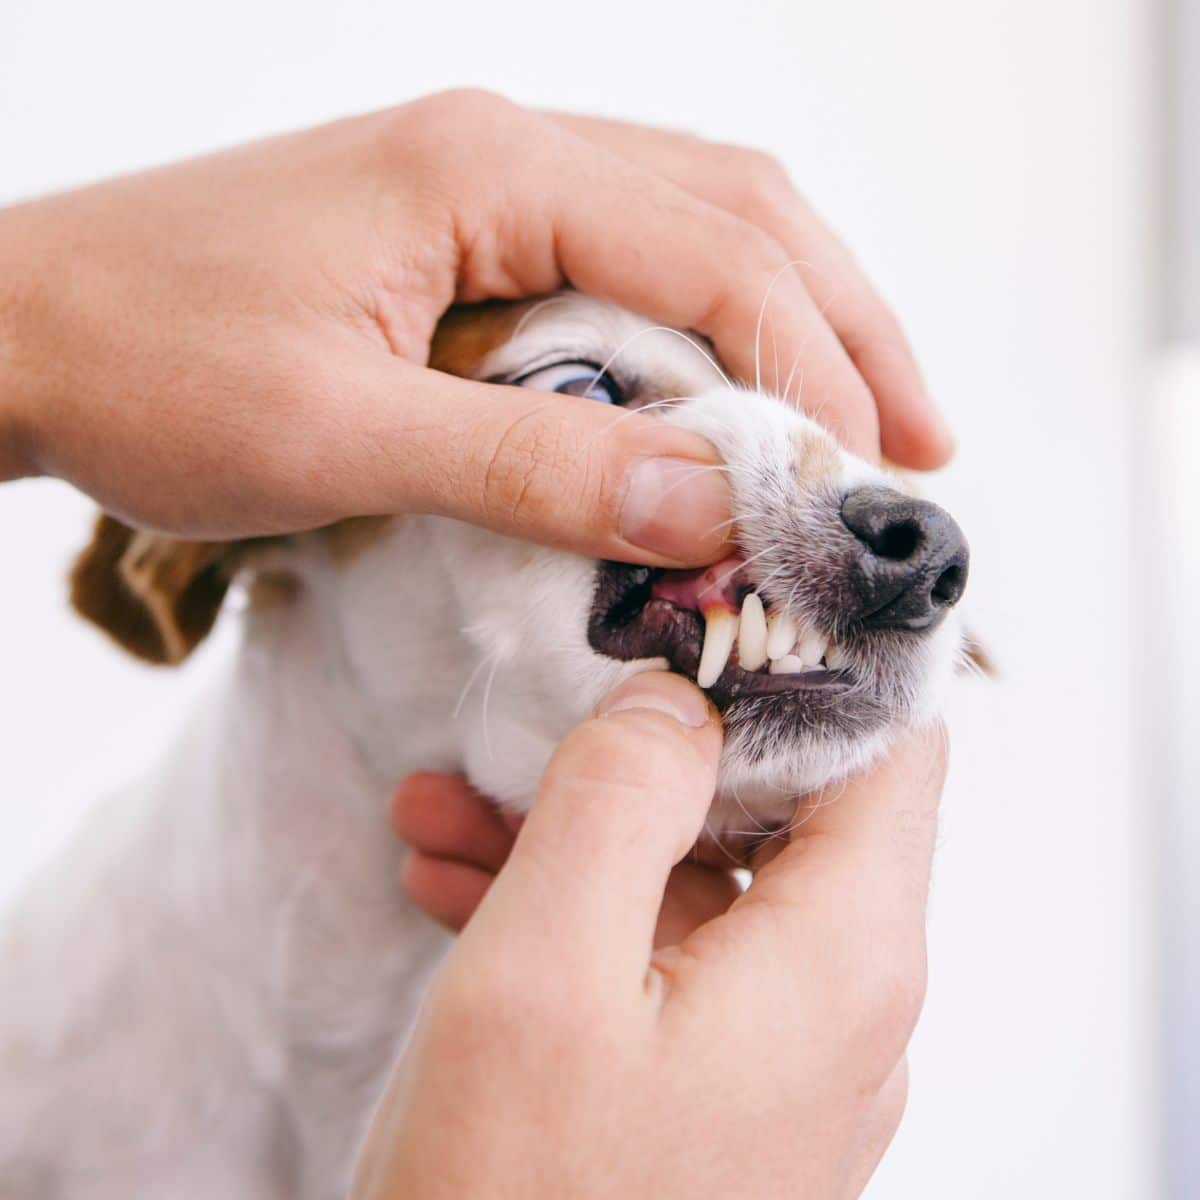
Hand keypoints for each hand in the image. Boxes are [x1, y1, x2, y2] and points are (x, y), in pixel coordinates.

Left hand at [0, 90, 950, 564]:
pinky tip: (734, 394)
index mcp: (490, 168)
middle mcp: (508, 149)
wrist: (22, 330)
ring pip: (698, 225)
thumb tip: (713, 503)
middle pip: (741, 211)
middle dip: (847, 326)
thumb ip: (534, 464)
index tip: (858, 483)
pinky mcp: (466, 238)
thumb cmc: (149, 367)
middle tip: (920, 442)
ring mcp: (489, 186)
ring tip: (865, 418)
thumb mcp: (344, 434)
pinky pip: (627, 265)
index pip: (716, 253)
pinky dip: (706, 330)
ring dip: (796, 319)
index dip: (812, 369)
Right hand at [359, 672, 946, 1197]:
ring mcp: (782, 1051)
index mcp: (842, 957)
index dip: (810, 664)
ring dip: (582, 832)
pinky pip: (665, 954)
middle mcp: (842, 1002)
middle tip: (540, 719)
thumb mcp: (546, 969)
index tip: (708, 615)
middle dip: (646, 752)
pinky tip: (461, 884)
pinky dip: (577, 909)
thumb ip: (619, 795)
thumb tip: (674, 697)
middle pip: (779, 807)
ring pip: (699, 878)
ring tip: (451, 805)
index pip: (889, 748)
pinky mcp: (720, 1084)